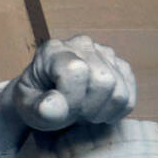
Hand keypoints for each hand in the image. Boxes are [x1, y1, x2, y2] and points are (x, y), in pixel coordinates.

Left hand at [0, 35, 136, 134]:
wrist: (47, 98)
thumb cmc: (36, 101)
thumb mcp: (27, 109)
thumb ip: (39, 109)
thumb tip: (56, 105)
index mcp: (53, 50)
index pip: (77, 71)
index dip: (71, 97)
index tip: (59, 108)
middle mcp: (82, 45)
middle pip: (104, 82)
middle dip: (87, 107)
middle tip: (72, 112)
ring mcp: (105, 54)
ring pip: (120, 93)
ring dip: (100, 111)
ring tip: (82, 110)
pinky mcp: (122, 68)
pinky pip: (129, 99)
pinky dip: (114, 112)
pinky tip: (96, 109)